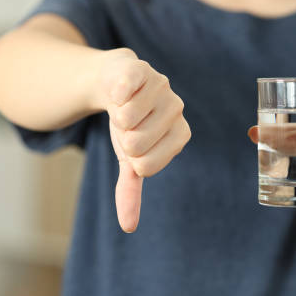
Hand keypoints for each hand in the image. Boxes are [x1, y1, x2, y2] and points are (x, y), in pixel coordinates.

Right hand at [98, 48, 190, 231]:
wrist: (115, 84)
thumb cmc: (129, 126)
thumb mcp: (129, 159)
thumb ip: (131, 189)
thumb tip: (128, 226)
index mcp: (181, 135)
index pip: (147, 166)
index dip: (129, 158)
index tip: (133, 143)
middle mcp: (177, 109)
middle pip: (135, 144)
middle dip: (121, 136)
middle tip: (127, 123)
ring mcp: (162, 87)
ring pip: (126, 118)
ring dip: (114, 115)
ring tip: (123, 106)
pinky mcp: (141, 69)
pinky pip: (124, 90)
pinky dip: (114, 94)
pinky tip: (119, 91)